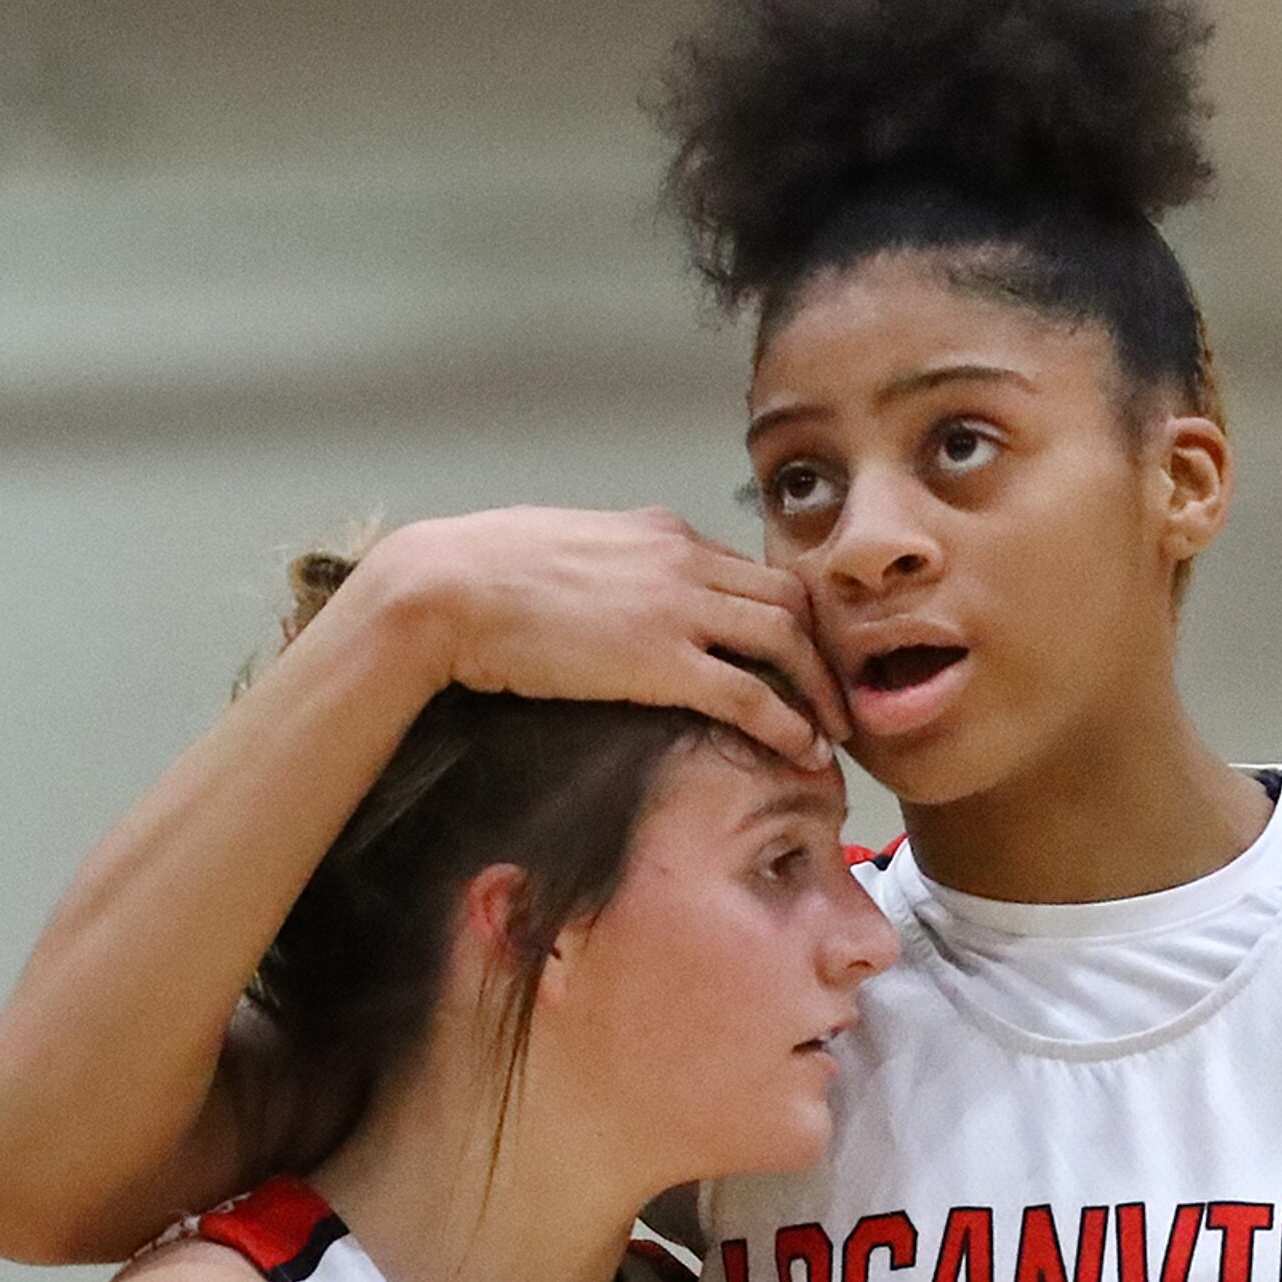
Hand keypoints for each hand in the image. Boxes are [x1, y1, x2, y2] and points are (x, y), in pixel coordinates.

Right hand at [365, 509, 847, 770]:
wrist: (445, 588)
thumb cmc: (481, 575)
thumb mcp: (564, 553)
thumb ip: (609, 571)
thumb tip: (614, 602)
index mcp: (660, 533)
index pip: (749, 570)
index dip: (787, 618)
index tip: (799, 659)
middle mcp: (682, 560)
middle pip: (789, 598)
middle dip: (823, 650)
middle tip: (835, 696)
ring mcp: (675, 607)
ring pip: (785, 640)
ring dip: (818, 690)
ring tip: (832, 732)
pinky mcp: (659, 659)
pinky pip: (750, 691)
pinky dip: (787, 721)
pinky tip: (801, 749)